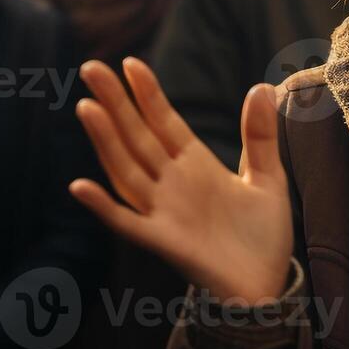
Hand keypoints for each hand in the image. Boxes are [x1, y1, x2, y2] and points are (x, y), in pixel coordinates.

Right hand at [70, 58, 293, 302]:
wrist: (266, 286)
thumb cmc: (262, 234)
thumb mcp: (268, 178)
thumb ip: (260, 136)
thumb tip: (260, 86)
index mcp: (195, 164)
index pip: (164, 121)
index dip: (147, 93)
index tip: (130, 62)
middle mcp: (173, 183)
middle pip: (137, 136)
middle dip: (115, 103)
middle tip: (91, 67)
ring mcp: (164, 211)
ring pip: (126, 169)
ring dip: (105, 141)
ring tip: (87, 108)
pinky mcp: (164, 242)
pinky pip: (127, 223)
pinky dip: (103, 206)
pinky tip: (80, 186)